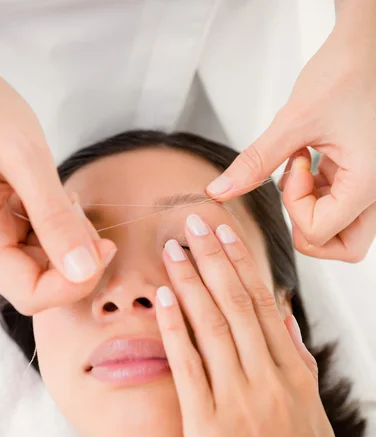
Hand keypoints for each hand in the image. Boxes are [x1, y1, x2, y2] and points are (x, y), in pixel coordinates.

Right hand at [0, 57, 115, 314]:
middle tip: (91, 221)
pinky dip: (66, 229)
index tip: (104, 251)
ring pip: (49, 266)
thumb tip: (83, 269)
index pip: (31, 295)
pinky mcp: (13, 222)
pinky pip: (47, 243)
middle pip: (44, 286)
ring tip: (70, 200)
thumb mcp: (22, 157)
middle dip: (79, 264)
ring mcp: (2, 235)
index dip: (72, 286)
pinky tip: (64, 199)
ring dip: (74, 245)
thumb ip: (53, 215)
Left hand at [155, 214, 347, 436]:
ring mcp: (239, 405)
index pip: (264, 305)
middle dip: (214, 257)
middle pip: (238, 305)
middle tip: (194, 219)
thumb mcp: (313, 418)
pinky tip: (162, 300)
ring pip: (213, 327)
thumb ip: (298, 365)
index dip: (241, 263)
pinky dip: (175, 330)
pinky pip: (189, 369)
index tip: (225, 232)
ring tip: (172, 247)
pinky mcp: (209, 432)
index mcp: (296, 377)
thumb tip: (281, 318)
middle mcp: (270, 382)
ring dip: (190, 282)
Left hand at [205, 14, 375, 261]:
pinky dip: (319, 196)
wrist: (365, 44)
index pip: (320, 232)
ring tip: (304, 170)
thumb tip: (219, 191)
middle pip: (345, 248)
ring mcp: (371, 187)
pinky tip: (309, 162)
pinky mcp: (361, 177)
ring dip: (315, 213)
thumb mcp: (293, 120)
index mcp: (366, 182)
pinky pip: (341, 207)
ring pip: (345, 233)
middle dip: (310, 230)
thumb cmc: (344, 73)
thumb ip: (255, 161)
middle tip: (296, 192)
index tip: (292, 167)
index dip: (295, 206)